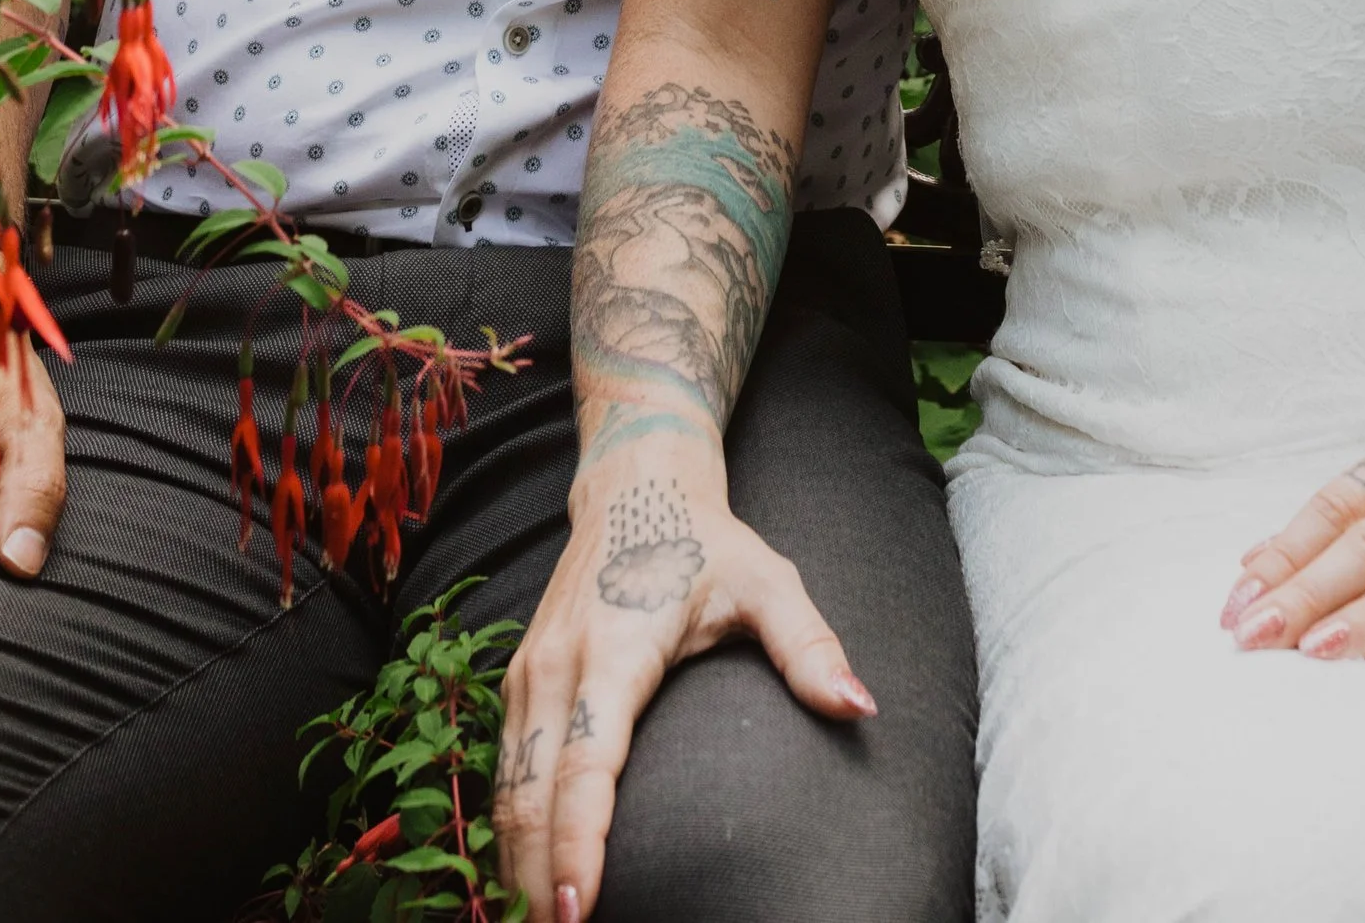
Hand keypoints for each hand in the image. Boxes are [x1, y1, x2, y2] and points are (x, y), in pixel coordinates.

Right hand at [496, 454, 871, 922]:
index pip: (586, 766)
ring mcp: (528, 677)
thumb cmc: (706, 543)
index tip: (580, 912)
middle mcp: (556, 668)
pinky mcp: (519, 685)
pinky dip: (509, 832)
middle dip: (537, 880)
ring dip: (517, 865)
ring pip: (505, 791)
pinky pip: (503, 773)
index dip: (577, 845)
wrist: (634, 486)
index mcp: (614, 651)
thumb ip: (809, 649)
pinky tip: (527, 880)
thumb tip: (862, 708)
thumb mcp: (768, 583)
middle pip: (530, 797)